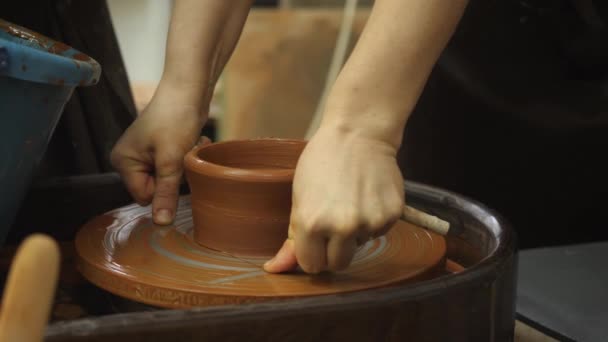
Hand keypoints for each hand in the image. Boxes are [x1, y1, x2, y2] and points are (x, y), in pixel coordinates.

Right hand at [110, 87, 205, 224]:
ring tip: (189, 144)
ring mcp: (145, 153)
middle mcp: (130, 159)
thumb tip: (161, 224)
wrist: (188, 90)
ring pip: (170, 177)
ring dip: (185, 164)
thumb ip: (165, 193)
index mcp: (122, 162)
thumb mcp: (170, 160)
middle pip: (158, 188)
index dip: (164, 188)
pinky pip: (176, 165)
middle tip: (184, 153)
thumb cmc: (174, 119)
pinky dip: (187, 156)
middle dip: (176, 175)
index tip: (175, 168)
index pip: (144, 196)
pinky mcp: (161, 148)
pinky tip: (192, 141)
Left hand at [264, 125, 404, 273]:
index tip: (314, 240)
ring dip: (355, 234)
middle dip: (334, 250)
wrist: (358, 134)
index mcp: (313, 224)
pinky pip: (379, 232)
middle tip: (333, 221)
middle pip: (338, 264)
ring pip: (360, 247)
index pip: (312, 266)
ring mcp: (370, 222)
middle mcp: (343, 227)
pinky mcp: (391, 215)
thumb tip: (275, 269)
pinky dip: (373, 220)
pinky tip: (367, 196)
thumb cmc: (322, 162)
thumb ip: (291, 239)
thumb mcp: (299, 198)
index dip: (312, 253)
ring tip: (351, 202)